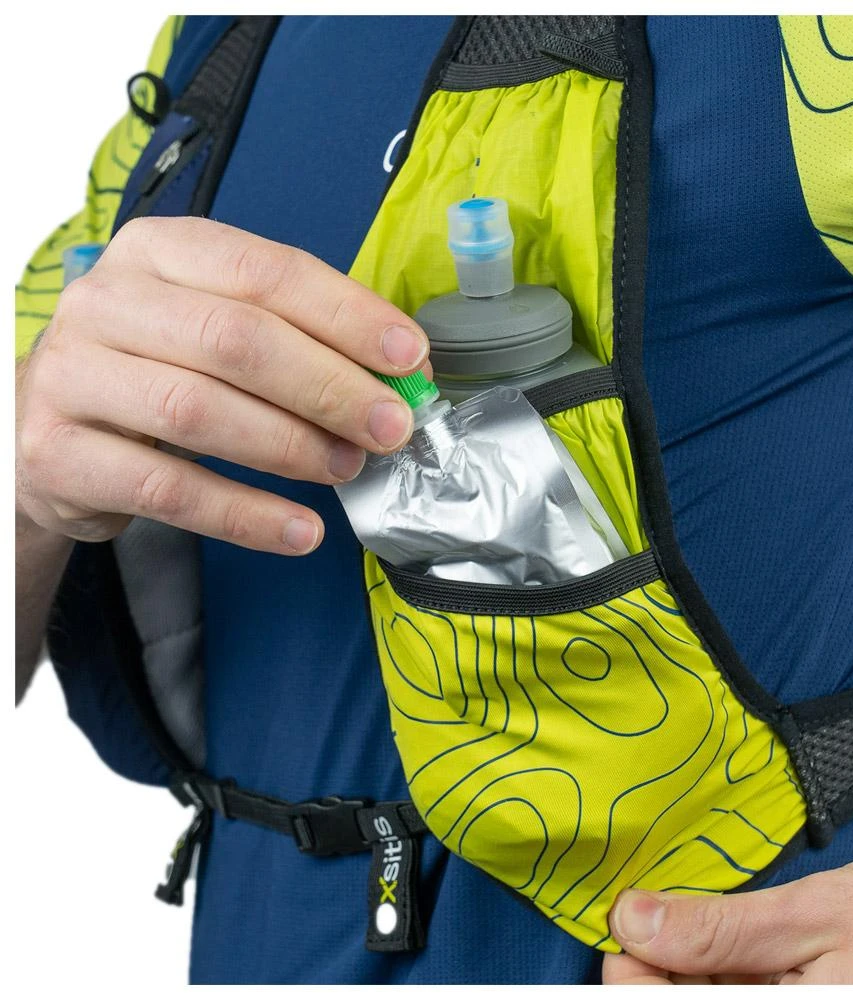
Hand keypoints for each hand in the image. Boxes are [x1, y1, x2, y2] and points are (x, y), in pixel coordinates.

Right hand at [16, 216, 429, 554]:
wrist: (52, 428)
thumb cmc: (158, 368)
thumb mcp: (215, 328)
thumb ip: (298, 336)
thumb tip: (399, 370)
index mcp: (157, 252)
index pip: (265, 270)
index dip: (346, 314)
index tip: (410, 357)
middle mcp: (105, 301)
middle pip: (237, 340)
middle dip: (329, 386)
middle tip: (390, 427)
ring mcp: (72, 375)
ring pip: (200, 411)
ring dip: (292, 447)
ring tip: (348, 469)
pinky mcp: (57, 454)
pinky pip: (169, 490)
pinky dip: (247, 515)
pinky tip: (302, 531)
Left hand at [603, 846, 852, 984]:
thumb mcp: (815, 913)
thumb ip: (718, 929)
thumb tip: (628, 921)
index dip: (626, 967)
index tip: (629, 914)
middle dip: (658, 960)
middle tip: (665, 901)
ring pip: (708, 999)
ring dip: (691, 963)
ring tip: (705, 911)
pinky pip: (744, 994)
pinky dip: (725, 968)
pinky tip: (736, 930)